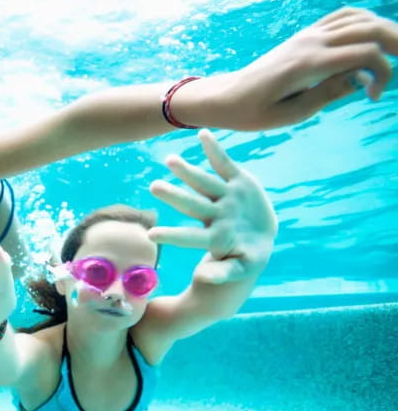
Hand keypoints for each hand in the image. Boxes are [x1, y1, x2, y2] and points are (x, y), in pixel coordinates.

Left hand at [149, 130, 277, 283]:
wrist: (260, 239)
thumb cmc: (246, 258)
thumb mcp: (240, 268)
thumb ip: (224, 272)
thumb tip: (204, 277)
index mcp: (215, 237)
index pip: (190, 237)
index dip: (173, 236)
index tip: (150, 234)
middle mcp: (216, 214)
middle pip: (192, 205)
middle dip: (174, 196)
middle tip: (153, 186)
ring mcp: (226, 197)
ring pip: (204, 182)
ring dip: (188, 171)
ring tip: (169, 159)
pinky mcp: (239, 182)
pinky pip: (225, 164)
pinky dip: (215, 150)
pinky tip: (202, 134)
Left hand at [179, 7, 397, 130]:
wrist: (225, 96)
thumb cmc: (253, 113)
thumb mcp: (292, 114)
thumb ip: (329, 94)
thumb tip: (363, 78)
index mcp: (308, 64)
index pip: (364, 54)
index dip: (383, 74)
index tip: (373, 98)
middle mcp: (310, 42)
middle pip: (369, 29)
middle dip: (396, 44)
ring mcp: (307, 34)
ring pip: (359, 17)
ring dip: (384, 30)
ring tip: (394, 54)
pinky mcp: (305, 34)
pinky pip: (342, 16)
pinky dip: (365, 21)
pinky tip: (373, 39)